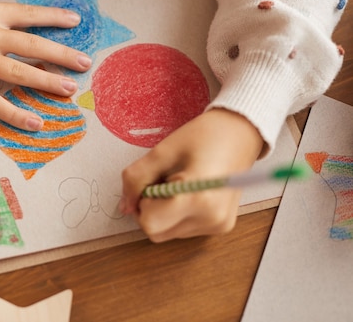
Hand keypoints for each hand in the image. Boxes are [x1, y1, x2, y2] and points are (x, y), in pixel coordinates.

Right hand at [0, 0, 91, 130]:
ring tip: (70, 90)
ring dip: (49, 82)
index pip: (28, 14)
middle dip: (62, 54)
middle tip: (85, 63)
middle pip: (33, 46)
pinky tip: (36, 123)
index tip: (75, 22)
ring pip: (20, 74)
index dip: (54, 18)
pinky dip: (16, 114)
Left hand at [120, 108, 264, 242]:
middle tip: (162, 180)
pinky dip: (176, 214)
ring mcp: (217, 226)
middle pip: (156, 231)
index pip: (149, 222)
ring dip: (162, 211)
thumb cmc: (204, 136)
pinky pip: (183, 229)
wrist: (240, 133)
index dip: (141, 201)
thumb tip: (124, 206)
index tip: (151, 180)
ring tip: (178, 183)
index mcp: (198, 199)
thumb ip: (136, 179)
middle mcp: (211, 219)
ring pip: (168, 232)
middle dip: (150, 208)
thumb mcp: (162, 152)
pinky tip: (187, 193)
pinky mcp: (220, 227)